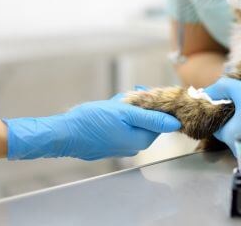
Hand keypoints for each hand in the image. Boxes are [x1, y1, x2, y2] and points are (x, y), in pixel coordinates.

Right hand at [3, 94, 181, 159]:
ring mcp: (122, 147)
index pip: (161, 122)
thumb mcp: (124, 113)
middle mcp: (134, 147)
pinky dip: (118, 117)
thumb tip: (175, 123)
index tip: (146, 94)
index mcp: (141, 140)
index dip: (155, 105)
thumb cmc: (92, 121)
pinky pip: (122, 127)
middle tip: (124, 98)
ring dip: (127, 109)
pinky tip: (107, 111)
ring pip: (133, 122)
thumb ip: (152, 119)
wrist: (64, 134)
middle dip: (138, 106)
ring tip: (113, 103)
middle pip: (147, 121)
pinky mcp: (111, 144)